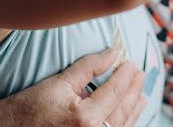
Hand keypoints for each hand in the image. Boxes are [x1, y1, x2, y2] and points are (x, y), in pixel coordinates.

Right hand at [4, 48, 146, 126]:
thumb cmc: (31, 106)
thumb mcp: (59, 82)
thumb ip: (88, 67)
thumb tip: (113, 53)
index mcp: (85, 116)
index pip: (115, 90)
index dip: (126, 75)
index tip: (131, 62)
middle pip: (122, 109)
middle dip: (134, 90)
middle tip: (141, 74)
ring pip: (121, 126)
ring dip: (133, 109)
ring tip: (142, 95)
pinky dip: (123, 123)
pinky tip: (128, 115)